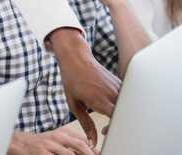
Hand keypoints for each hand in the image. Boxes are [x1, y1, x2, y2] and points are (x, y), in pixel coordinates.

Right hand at [8, 127, 96, 154]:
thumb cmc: (40, 144)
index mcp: (62, 133)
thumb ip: (72, 144)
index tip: (100, 154)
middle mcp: (57, 137)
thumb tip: (92, 150)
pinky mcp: (42, 153)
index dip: (94, 150)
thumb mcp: (57, 140)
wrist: (19, 143)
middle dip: (90, 154)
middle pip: (80, 145)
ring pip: (69, 154)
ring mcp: (49, 146)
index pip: (83, 141)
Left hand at [48, 28, 119, 145]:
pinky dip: (121, 105)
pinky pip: (126, 98)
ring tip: (104, 111)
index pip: (118, 120)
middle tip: (105, 126)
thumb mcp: (74, 104)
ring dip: (120, 114)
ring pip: (127, 107)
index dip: (115, 129)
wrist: (76, 58)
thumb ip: (85, 123)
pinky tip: (108, 103)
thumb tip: (93, 141)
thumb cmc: (72, 80)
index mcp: (99, 99)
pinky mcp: (120, 83)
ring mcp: (118, 87)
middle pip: (125, 115)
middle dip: (119, 124)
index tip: (105, 130)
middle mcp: (112, 93)